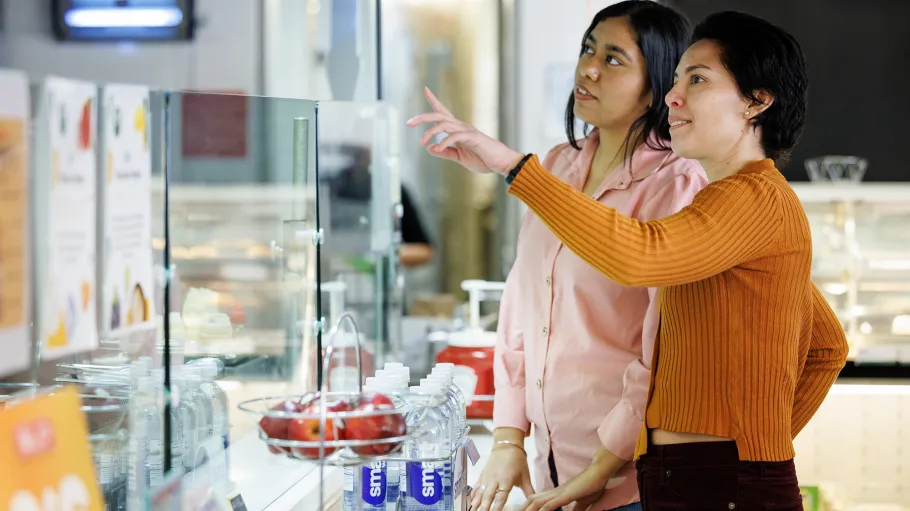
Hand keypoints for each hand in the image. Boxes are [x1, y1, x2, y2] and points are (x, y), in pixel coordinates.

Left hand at [406, 87, 525, 174]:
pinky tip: (437, 148)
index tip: (425, 89)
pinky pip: (455, 136)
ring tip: (421, 142)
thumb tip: (430, 148)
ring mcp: (467, 130)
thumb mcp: (460, 158)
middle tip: (408, 123)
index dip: (434, 100)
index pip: (443, 113)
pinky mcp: (473, 137)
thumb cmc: (484, 159)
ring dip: (430, 132)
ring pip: (444, 123)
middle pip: (439, 115)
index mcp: (458, 130)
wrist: (502, 163)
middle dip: (422, 117)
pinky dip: (444, 142)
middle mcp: (461, 126)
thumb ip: (446, 152)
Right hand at [471, 445, 534, 510]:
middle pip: (488, 495)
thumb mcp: (525, 477)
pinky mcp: (482, 475)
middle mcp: (495, 480)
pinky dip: (473, 494)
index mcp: (507, 480)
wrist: (507, 446)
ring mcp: (487, 477)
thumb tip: (536, 502)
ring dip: (476, 502)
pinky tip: (471, 501)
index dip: (497, 507)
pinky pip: (476, 486)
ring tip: (473, 510)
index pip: (501, 496)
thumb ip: (529, 491)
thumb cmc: (518, 462)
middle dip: (484, 506)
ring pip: (480, 492)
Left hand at [520, 462, 610, 510]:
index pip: (536, 500)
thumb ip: (576, 509)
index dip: (526, 507)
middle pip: (532, 500)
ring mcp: (559, 493)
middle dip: (521, 509)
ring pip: (537, 503)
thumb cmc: (592, 485)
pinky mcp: (566, 495)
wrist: (598, 473)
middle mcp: (554, 492)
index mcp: (556, 494)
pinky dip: (543, 510)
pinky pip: (551, 504)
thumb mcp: (582, 501)